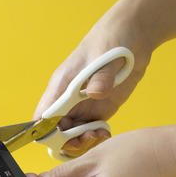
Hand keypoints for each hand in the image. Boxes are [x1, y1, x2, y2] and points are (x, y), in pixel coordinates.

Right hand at [35, 0, 153, 156]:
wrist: (133, 34)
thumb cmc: (112, 39)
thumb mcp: (108, 56)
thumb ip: (101, 76)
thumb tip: (95, 93)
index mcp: (61, 85)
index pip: (42, 117)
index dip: (46, 132)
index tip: (65, 137)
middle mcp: (68, 99)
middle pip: (55, 131)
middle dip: (68, 142)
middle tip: (88, 138)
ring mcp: (83, 105)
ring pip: (71, 135)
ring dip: (82, 142)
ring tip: (100, 135)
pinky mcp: (99, 109)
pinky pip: (89, 131)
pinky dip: (95, 138)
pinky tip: (106, 133)